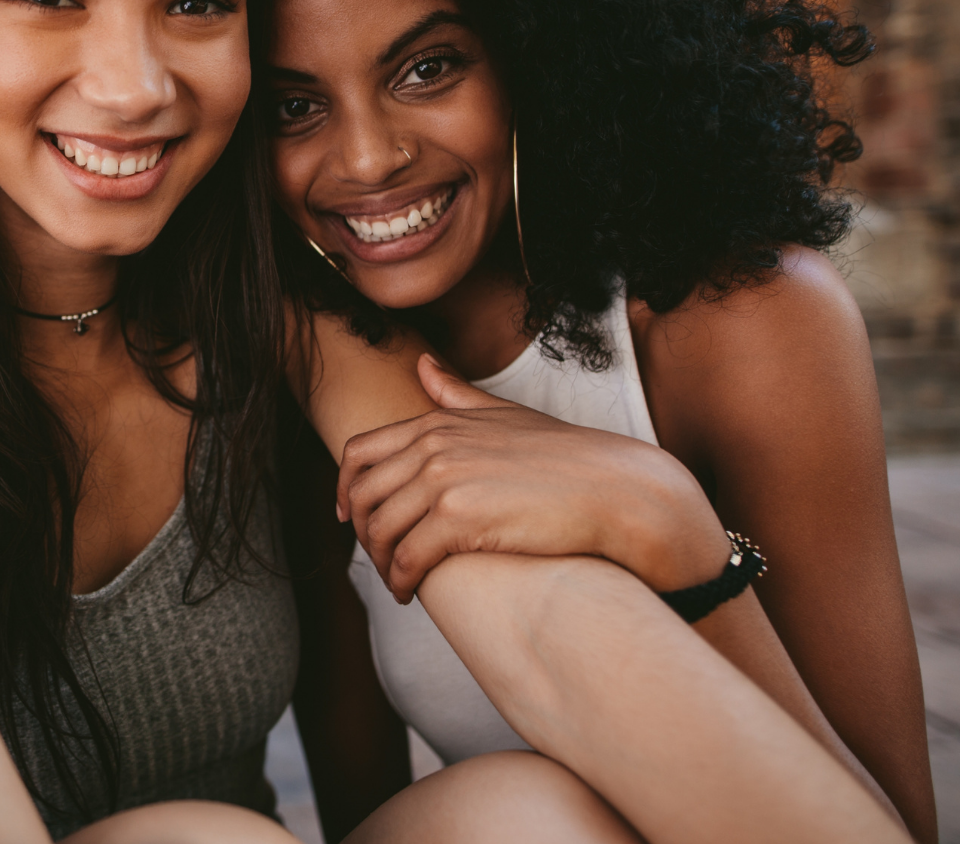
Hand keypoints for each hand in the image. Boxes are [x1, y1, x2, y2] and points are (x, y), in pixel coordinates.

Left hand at [338, 355, 730, 602]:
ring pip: (380, 531)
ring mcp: (444, 481)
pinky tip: (410, 594)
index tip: (349, 516)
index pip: (359, 451)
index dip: (345, 488)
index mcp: (437, 422)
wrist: (615, 488)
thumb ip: (457, 394)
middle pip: (362, 494)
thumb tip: (422, 365)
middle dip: (361, 532)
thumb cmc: (566, 456)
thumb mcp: (505, 414)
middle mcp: (433, 447)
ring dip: (380, 563)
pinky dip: (401, 580)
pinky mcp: (459, 520)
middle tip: (377, 558)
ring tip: (396, 581)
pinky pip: (408, 558)